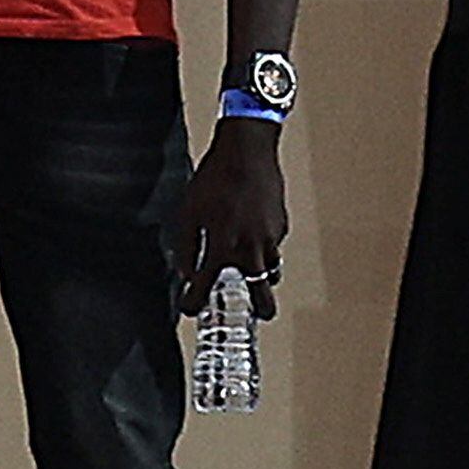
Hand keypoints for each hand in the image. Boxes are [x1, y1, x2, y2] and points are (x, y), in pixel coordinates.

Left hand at [174, 120, 290, 318]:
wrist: (246, 153)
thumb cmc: (214, 181)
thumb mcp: (189, 213)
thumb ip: (187, 247)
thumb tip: (187, 272)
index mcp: (223, 246)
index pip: (207, 287)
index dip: (196, 302)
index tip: (192, 309)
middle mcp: (250, 248)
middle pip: (261, 293)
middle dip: (259, 308)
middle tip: (255, 314)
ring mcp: (270, 238)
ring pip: (271, 271)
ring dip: (261, 277)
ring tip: (251, 275)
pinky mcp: (281, 226)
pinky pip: (272, 247)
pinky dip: (262, 248)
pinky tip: (250, 234)